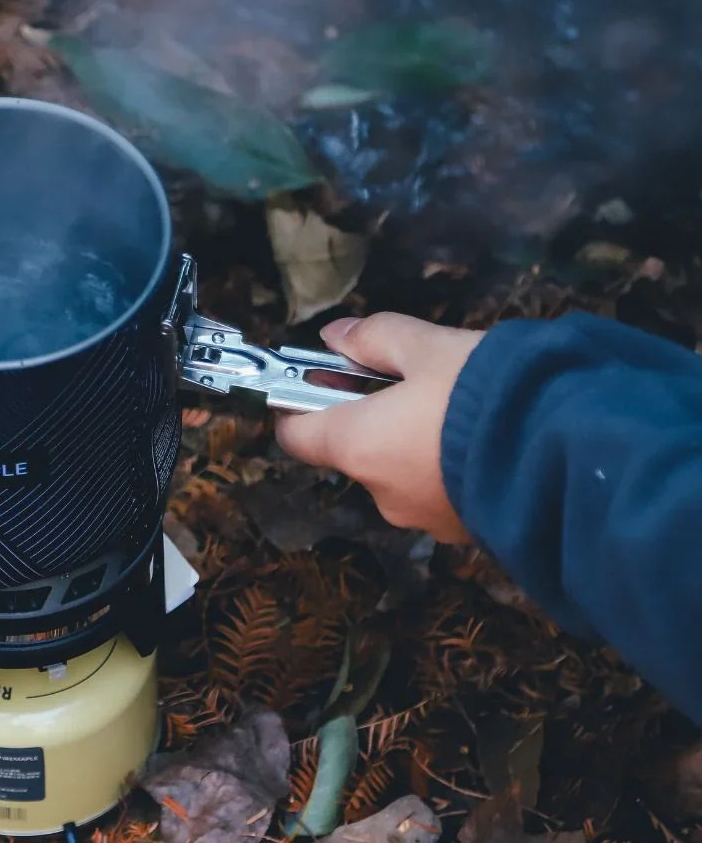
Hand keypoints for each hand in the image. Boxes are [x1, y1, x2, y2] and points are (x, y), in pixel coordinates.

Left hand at [274, 313, 482, 541]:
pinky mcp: (467, 533)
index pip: (296, 436)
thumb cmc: (484, 394)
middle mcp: (381, 492)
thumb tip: (336, 336)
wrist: (571, 459)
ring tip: (462, 407)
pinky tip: (487, 440)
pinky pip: (443, 492)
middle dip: (374, 416)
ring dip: (416, 443)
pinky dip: (450, 467)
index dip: (298, 404)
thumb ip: (376, 337)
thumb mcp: (430, 347)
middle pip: (355, 451)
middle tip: (414, 379)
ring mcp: (424, 519)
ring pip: (402, 471)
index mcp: (358, 446)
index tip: (322, 378)